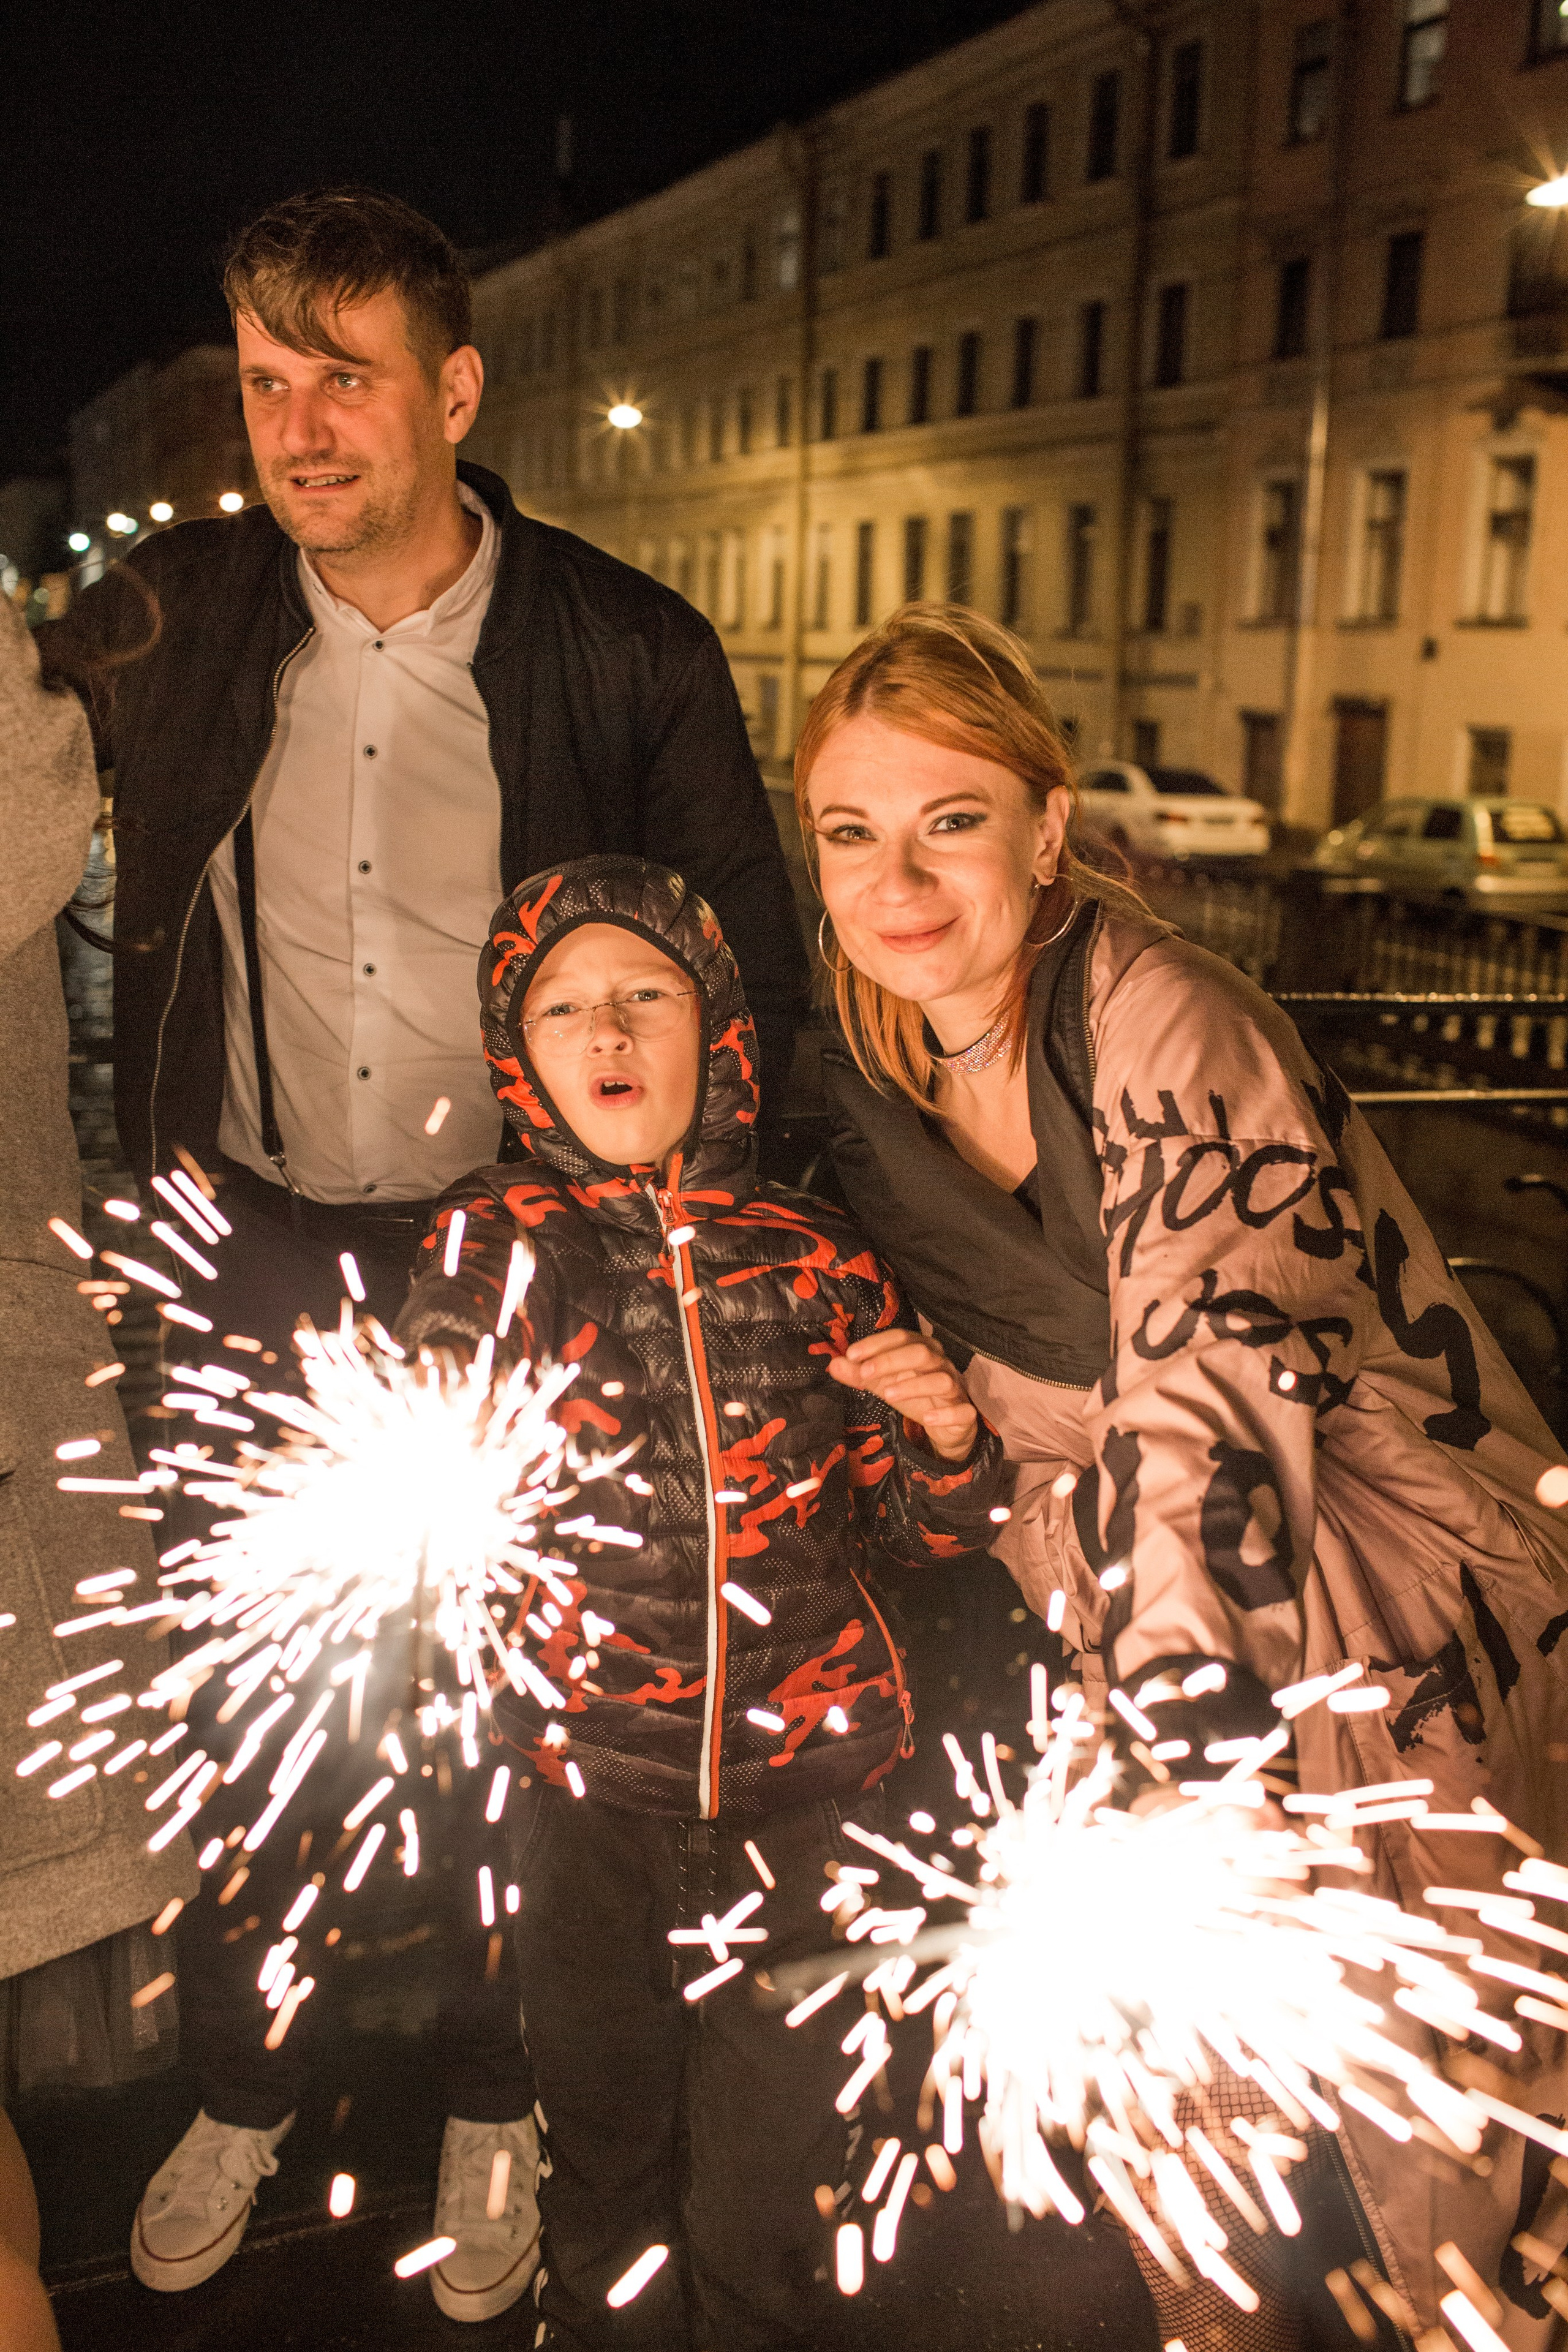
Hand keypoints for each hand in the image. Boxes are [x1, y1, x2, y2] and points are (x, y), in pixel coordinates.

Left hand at [828, 1330, 978, 1462]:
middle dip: (891, 1360)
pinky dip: (946, 1414)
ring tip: (888, 1395)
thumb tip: (833, 1364)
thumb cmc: (916, 1396)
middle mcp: (940, 1364)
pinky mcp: (965, 1412)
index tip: (851, 1355)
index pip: (901, 1337)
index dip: (876, 1344)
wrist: (947, 1426)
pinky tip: (927, 1418)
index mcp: (922, 1350)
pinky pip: (962, 1411)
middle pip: (920, 1352)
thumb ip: (860, 1375)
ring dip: (913, 1385)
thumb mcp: (885, 1384)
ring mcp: (955, 1387)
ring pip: (941, 1379)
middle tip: (865, 1374)